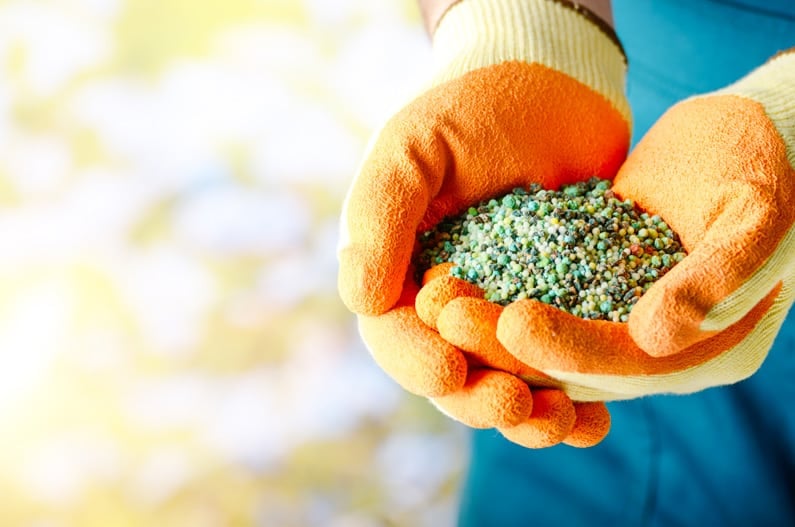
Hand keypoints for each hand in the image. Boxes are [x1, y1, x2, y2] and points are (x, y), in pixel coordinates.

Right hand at [337, 0, 629, 445]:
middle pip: (453, 375)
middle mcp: (449, 304)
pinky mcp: (560, 307)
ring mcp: (506, 309)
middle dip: (480, 399)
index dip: (417, 361)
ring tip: (564, 423)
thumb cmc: (468, 106)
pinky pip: (563, 362)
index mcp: (400, 274)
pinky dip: (578, 393)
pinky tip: (597, 417)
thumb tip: (360, 301)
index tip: (450, 370)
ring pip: (508, 381)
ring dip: (531, 415)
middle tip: (515, 404)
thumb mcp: (413, 148)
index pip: (395, 335)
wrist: (549, 83)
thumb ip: (379, 215)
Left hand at [440, 49, 794, 401]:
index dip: (570, 348)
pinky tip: (455, 272)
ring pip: (547, 333)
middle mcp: (660, 349)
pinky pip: (542, 295)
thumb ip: (718, 278)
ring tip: (437, 296)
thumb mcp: (757, 217)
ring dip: (490, 321)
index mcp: (708, 350)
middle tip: (449, 315)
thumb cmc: (772, 165)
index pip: (628, 365)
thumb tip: (658, 336)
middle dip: (508, 344)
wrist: (756, 135)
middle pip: (573, 362)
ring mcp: (623, 318)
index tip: (513, 322)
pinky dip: (500, 288)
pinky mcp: (595, 284)